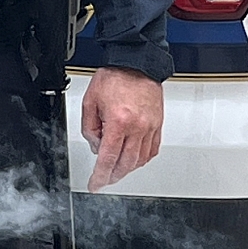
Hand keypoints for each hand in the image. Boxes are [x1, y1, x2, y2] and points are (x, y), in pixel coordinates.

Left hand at [79, 66, 163, 191]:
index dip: (100, 175)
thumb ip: (89, 127)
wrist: (136, 64)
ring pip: (140, 160)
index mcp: (118, 122)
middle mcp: (137, 127)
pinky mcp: (158, 125)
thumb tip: (96, 146)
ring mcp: (150, 127)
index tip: (95, 184)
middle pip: (126, 163)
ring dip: (127, 169)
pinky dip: (142, 159)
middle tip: (104, 179)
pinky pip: (152, 150)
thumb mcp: (90, 102)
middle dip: (113, 176)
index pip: (108, 158)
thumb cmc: (113, 78)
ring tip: (116, 171)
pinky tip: (133, 160)